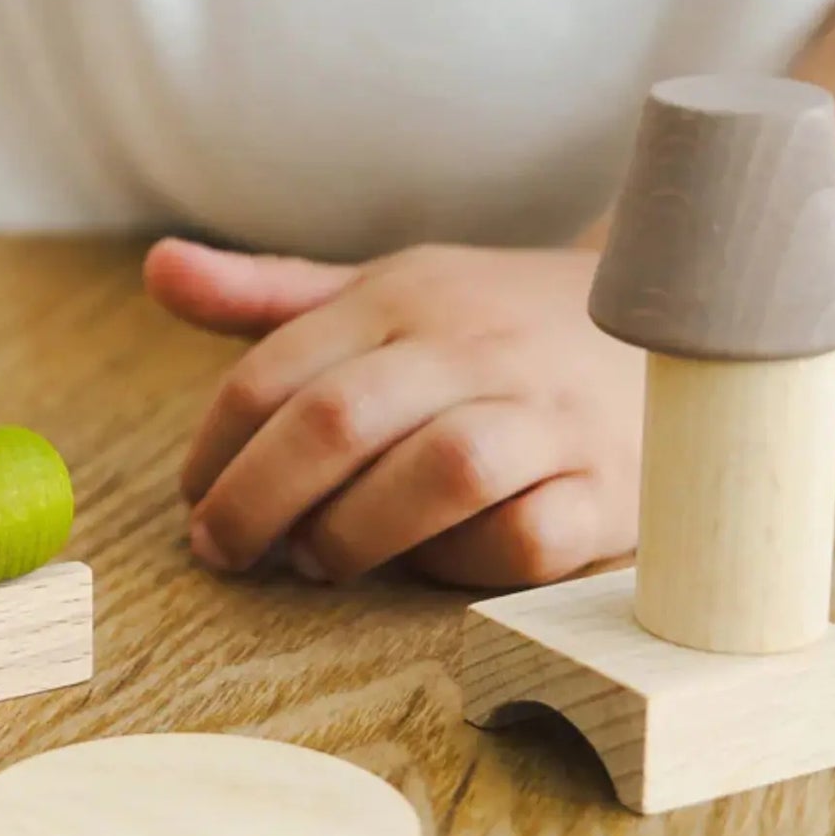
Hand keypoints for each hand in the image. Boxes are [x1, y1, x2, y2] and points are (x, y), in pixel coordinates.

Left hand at [145, 237, 644, 588]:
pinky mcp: (612, 490)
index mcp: (404, 297)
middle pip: (340, 420)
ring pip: (440, 472)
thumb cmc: (493, 324)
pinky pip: (531, 538)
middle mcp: (474, 347)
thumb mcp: (382, 292)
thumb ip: (268, 296)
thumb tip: (156, 269)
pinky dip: (469, 566)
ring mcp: (550, 417)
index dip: (216, 447)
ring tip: (322, 560)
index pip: (276, 371)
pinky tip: (435, 565)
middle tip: (223, 551)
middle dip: (258, 499)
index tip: (194, 500)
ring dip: (358, 531)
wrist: (678, 324)